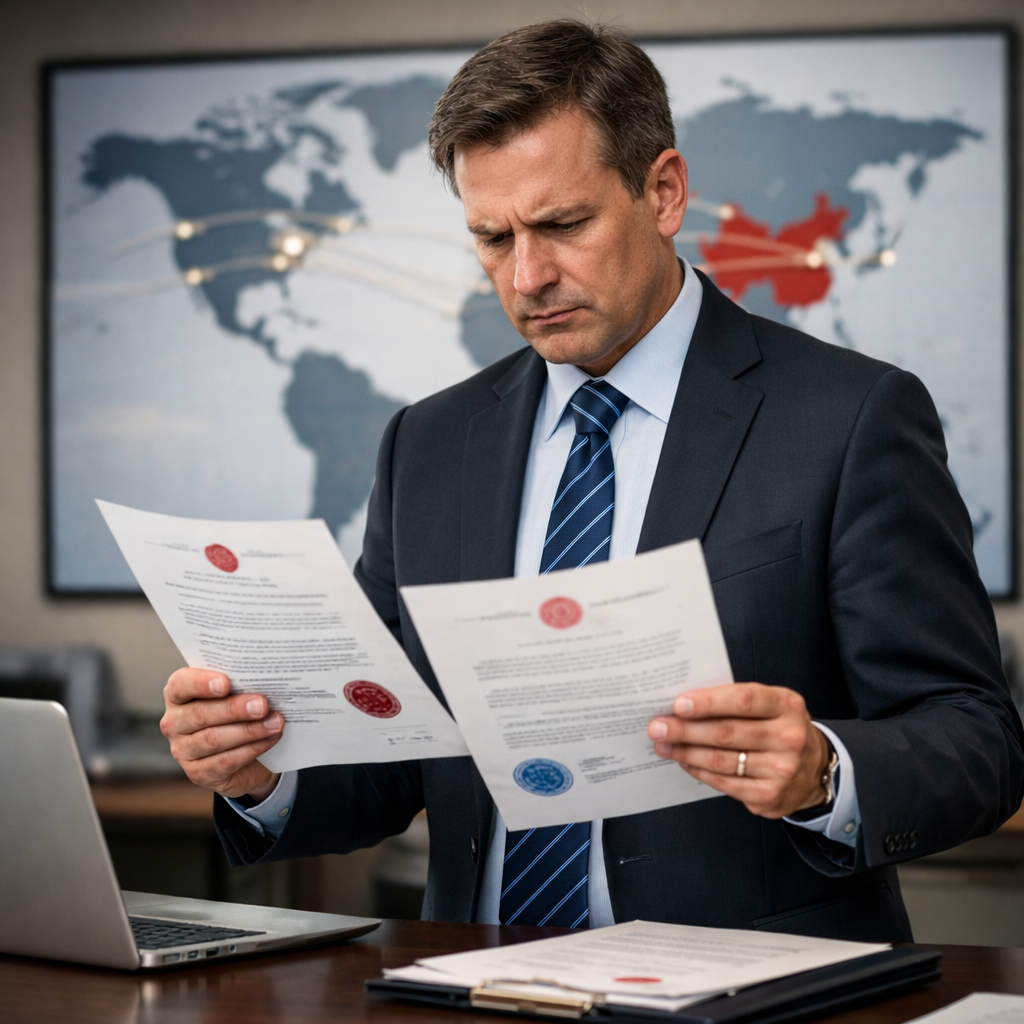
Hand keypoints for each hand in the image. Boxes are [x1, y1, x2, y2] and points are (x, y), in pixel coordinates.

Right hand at [160, 668, 282, 800]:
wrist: (247, 754)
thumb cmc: (238, 713)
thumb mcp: (237, 694)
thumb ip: (241, 684)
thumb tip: (265, 679)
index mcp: (179, 695)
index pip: (180, 684)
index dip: (201, 683)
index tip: (226, 683)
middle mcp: (174, 722)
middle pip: (200, 714)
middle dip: (235, 709)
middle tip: (263, 705)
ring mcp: (183, 751)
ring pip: (214, 739)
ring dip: (249, 730)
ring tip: (275, 723)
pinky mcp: (198, 773)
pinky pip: (225, 761)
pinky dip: (252, 749)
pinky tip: (270, 739)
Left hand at [647, 683, 830, 818]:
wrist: (813, 769)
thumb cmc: (780, 728)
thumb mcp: (771, 705)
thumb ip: (735, 701)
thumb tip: (685, 704)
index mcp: (787, 705)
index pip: (743, 700)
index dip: (708, 702)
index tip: (678, 704)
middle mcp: (788, 738)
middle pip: (726, 733)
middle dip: (685, 730)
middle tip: (657, 727)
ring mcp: (781, 770)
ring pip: (721, 761)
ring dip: (685, 752)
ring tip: (663, 744)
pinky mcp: (769, 796)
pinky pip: (725, 783)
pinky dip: (699, 771)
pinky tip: (684, 761)